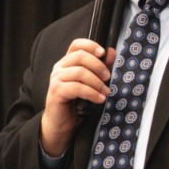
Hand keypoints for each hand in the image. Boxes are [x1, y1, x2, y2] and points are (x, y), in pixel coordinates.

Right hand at [40, 38, 114, 155]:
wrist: (61, 123)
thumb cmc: (75, 102)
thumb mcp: (91, 83)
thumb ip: (100, 67)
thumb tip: (111, 52)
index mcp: (67, 62)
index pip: (76, 44)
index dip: (90, 45)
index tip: (103, 53)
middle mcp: (59, 68)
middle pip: (80, 56)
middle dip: (98, 66)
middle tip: (108, 78)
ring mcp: (56, 79)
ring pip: (80, 72)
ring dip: (97, 82)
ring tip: (106, 92)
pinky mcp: (56, 91)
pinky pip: (77, 87)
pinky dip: (92, 93)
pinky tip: (99, 99)